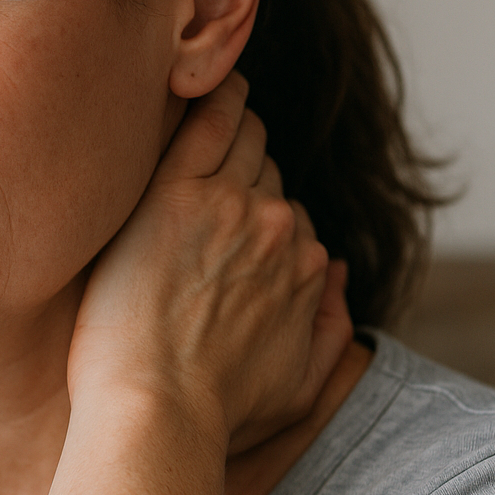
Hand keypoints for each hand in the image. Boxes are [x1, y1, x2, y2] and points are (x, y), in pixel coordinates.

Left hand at [68, 70, 352, 454]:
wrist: (156, 409)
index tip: (224, 223)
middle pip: (266, 173)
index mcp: (306, 265)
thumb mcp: (299, 388)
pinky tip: (202, 83)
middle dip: (242, 172)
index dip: (256, 216)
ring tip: (200, 120)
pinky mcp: (176, 192)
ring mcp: (228, 204)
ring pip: (242, 139)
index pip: (288, 214)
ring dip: (228, 130)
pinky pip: (208, 120)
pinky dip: (214, 96)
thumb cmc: (216, 412)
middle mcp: (277, 227)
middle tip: (202, 178)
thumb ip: (331, 330)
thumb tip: (338, 274)